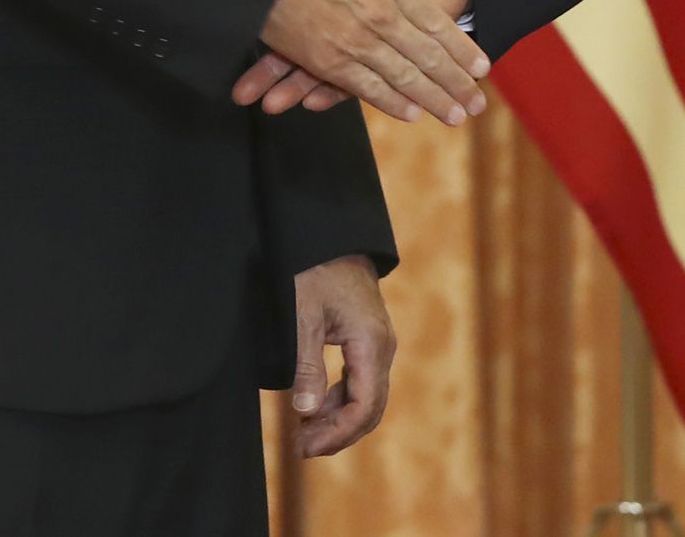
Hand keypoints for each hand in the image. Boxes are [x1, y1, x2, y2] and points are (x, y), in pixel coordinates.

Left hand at [288, 255, 394, 456]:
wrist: (330, 235)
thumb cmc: (315, 269)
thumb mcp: (303, 316)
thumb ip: (306, 365)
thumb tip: (307, 412)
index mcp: (372, 344)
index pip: (364, 406)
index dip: (337, 433)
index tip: (306, 447)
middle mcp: (383, 347)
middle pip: (370, 408)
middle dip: (338, 433)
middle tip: (301, 448)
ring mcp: (378, 343)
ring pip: (366, 397)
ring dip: (338, 419)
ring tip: (303, 433)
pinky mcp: (368, 340)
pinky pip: (361, 381)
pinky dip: (339, 400)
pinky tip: (315, 407)